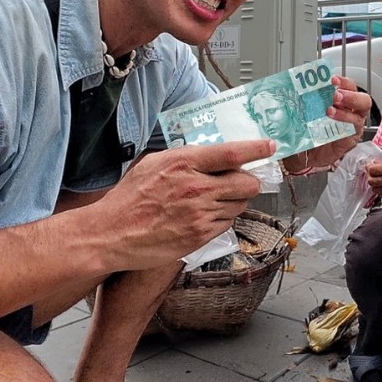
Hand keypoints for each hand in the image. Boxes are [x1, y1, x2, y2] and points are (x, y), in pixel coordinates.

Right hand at [84, 139, 274, 270]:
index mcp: (184, 163)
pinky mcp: (201, 235)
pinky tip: (202, 217)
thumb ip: (184, 158)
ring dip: (233, 201)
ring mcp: (201, 214)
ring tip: (212, 201)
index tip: (270, 146)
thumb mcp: (153, 164)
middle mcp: (197, 188)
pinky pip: (226, 224)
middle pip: (247, 182)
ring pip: (239, 205)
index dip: (257, 149)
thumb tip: (209, 155)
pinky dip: (221, 219)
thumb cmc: (128, 199)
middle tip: (242, 181)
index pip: (232, 153)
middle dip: (249, 181)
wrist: (111, 234)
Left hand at [287, 75, 370, 170]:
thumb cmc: (308, 129)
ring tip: (329, 111)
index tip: (332, 79)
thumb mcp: (307, 110)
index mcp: (343, 100)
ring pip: (359, 116)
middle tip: (335, 95)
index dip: (344, 81)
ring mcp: (352, 126)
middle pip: (363, 100)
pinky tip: (330, 124)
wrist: (304, 152)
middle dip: (350, 96)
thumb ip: (308, 99)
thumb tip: (296, 86)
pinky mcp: (350, 140)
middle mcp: (351, 111)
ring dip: (344, 112)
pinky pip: (351, 132)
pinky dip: (342, 127)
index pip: (350, 86)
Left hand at [365, 159, 381, 198]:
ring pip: (375, 189)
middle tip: (373, 173)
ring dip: (375, 184)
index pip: (371, 170)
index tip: (370, 166)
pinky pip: (381, 195)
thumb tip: (374, 163)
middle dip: (370, 176)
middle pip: (371, 181)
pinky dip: (380, 190)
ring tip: (378, 180)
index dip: (369, 167)